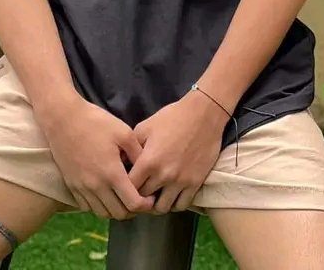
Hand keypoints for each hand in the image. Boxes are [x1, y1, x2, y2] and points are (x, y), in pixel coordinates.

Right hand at [40, 93, 155, 220]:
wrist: (63, 119)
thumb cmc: (95, 122)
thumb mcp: (123, 132)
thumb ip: (138, 154)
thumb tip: (147, 169)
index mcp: (112, 174)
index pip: (133, 204)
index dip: (146, 204)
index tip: (151, 197)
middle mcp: (97, 186)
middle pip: (119, 214)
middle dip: (133, 210)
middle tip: (139, 198)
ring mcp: (82, 188)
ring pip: (102, 213)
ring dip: (115, 210)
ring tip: (122, 197)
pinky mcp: (71, 186)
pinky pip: (87, 207)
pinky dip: (99, 206)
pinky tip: (104, 193)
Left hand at [127, 90, 228, 213]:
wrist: (203, 115)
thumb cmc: (171, 118)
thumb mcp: (145, 127)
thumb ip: (131, 148)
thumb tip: (120, 164)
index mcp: (148, 161)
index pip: (129, 188)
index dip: (125, 188)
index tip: (125, 185)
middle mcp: (163, 175)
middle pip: (144, 199)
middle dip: (138, 196)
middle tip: (139, 191)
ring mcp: (180, 181)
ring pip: (162, 208)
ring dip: (156, 204)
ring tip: (155, 195)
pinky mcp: (195, 184)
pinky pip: (181, 206)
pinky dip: (174, 203)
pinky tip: (170, 194)